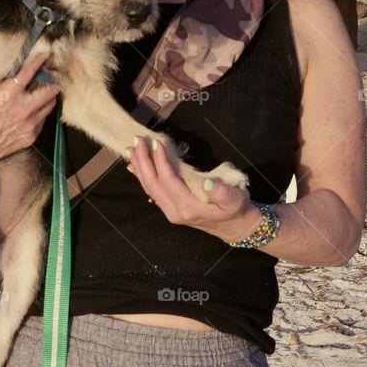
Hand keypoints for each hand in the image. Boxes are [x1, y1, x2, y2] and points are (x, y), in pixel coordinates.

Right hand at [0, 52, 61, 172]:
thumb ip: (2, 84)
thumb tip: (14, 73)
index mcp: (9, 94)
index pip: (29, 72)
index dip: (39, 61)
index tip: (46, 55)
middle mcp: (23, 108)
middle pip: (49, 91)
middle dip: (52, 83)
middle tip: (52, 79)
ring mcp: (29, 124)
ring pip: (50, 107)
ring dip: (49, 98)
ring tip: (46, 95)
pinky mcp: (31, 136)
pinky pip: (43, 121)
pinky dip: (41, 114)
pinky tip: (35, 112)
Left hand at [126, 136, 259, 242]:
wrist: (233, 226)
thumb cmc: (236, 209)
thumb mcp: (235, 199)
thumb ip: (222, 192)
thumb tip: (206, 183)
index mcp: (189, 207)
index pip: (169, 181)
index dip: (161, 161)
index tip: (157, 143)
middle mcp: (175, 211)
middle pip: (153, 184)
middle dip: (143, 161)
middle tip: (137, 141)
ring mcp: (170, 211)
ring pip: (149, 188)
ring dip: (139, 168)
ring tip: (131, 149)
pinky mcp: (170, 209)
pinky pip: (152, 192)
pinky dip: (143, 177)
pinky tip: (135, 166)